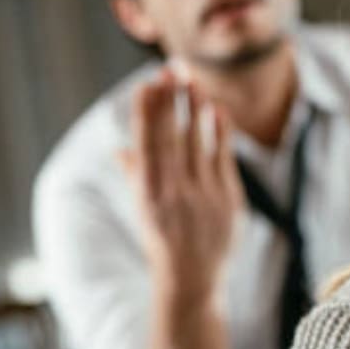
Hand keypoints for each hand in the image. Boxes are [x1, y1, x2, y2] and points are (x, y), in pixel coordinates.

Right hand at [118, 69, 243, 302]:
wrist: (192, 279)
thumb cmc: (163, 241)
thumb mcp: (143, 210)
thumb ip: (136, 177)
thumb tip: (121, 150)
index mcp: (148, 193)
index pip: (147, 143)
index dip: (147, 112)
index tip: (148, 84)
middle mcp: (174, 191)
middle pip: (172, 137)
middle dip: (171, 101)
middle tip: (171, 69)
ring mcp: (203, 194)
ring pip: (199, 142)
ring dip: (196, 109)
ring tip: (193, 81)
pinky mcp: (228, 198)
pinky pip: (224, 158)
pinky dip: (220, 133)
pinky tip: (217, 110)